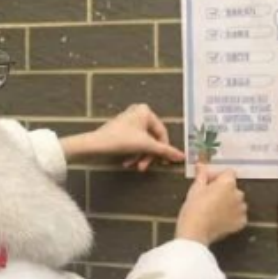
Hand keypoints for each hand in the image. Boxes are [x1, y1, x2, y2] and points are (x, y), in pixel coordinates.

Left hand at [62, 104, 184, 170]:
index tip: (163, 162)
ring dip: (139, 156)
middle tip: (143, 167)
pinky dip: (132, 153)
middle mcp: (138, 112)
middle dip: (147, 155)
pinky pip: (133, 142)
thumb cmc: (120, 140)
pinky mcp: (122, 129)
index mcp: (146, 111)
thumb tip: (182, 157)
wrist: (95, 144)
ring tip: (133, 166)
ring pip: (142, 143)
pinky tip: (127, 162)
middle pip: (151, 139)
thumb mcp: (146, 146)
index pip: (162, 133)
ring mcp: (129, 120)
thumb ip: (165, 151)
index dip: (163, 149)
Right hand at [175, 166, 247, 246]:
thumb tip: (201, 164)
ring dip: (229, 204)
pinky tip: (221, 220)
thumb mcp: (195, 189)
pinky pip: (239, 216)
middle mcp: (238, 194)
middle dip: (224, 191)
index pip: (228, 173)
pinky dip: (232, 217)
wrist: (195, 232)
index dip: (218, 177)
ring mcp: (241, 209)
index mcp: (228, 183)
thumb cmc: (193, 208)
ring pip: (237, 202)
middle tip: (210, 199)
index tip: (208, 183)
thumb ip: (202, 175)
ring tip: (215, 211)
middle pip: (233, 188)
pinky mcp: (241, 222)